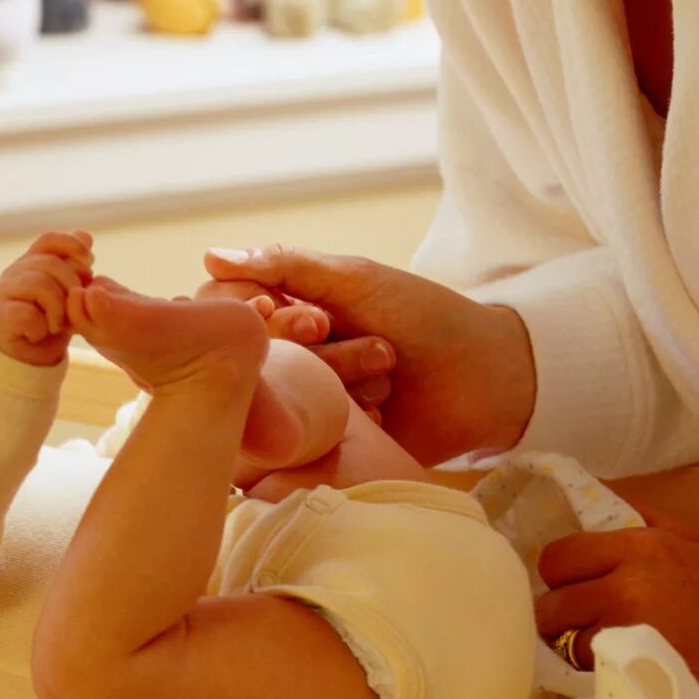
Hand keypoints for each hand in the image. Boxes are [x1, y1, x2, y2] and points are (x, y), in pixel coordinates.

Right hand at [0, 230, 93, 366]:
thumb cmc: (47, 320)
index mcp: (32, 261)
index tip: (90, 260)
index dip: (71, 245)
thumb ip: (73, 265)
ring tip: (57, 325)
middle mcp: (16, 271)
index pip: (50, 240)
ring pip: (40, 285)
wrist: (25, 356)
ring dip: (57, 309)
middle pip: (50, 263)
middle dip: (71, 286)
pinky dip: (41, 327)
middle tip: (73, 309)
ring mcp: (4, 291)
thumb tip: (85, 235)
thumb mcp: (66, 291)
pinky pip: (28, 313)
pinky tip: (39, 333)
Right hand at [198, 246, 535, 464]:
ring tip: (382, 365)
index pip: (225, 306)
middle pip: (249, 353)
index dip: (250, 311)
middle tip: (336, 330)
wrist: (486, 376)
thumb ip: (287, 266)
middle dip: (304, 342)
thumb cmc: (425, 316)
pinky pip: (302, 435)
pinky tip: (380, 408)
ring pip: (277, 394)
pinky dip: (344, 416)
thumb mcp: (356, 279)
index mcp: (288, 307)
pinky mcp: (325, 444)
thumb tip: (211, 255)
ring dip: (334, 375)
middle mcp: (287, 355)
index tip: (288, 311)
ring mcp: (303, 400)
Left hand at [535, 504, 698, 698]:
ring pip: (565, 635)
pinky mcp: (628, 666)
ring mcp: (623, 628)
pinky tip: (615, 662)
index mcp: (639, 546)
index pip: (560, 555)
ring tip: (602, 641)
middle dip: (560, 609)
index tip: (574, 582)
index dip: (561, 572)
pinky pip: (586, 664)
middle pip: (552, 599)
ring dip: (575, 641)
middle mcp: (624, 583)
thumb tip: (605, 497)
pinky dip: (594, 665)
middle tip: (580, 616)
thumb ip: (649, 519)